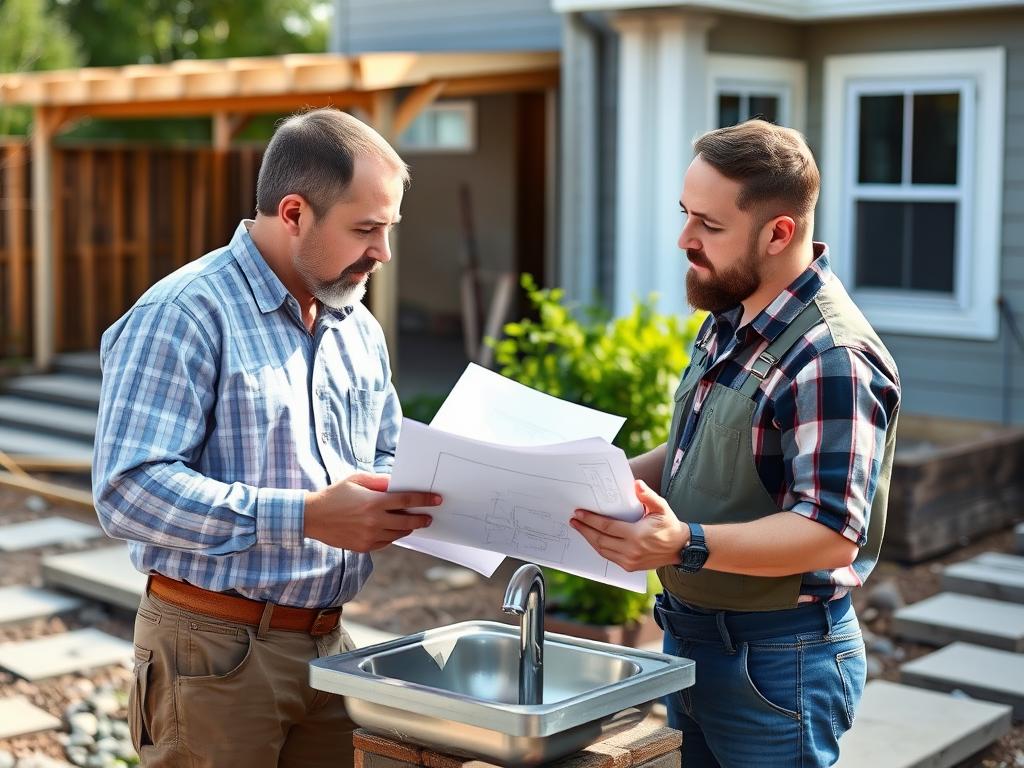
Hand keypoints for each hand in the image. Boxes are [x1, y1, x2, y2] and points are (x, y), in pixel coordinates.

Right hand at [304, 471, 440, 551]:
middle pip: (408, 521)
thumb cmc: (335, 494)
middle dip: (422, 518)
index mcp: (374, 502)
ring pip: (399, 534)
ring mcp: (369, 536)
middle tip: (429, 516)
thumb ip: (379, 481)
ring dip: (408, 527)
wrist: (312, 517)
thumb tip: (398, 483)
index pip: (407, 499)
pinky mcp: (364, 547)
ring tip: (412, 522)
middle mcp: (374, 521)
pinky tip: (393, 529)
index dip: (424, 499)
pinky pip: (386, 542)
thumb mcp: (356, 479)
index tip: (437, 499)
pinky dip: (393, 535)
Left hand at [570, 479, 687, 570]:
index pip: (607, 527)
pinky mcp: (629, 567)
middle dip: (585, 529)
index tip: (579, 513)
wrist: (680, 548)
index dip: (591, 520)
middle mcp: (631, 551)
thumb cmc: (669, 525)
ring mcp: (629, 561)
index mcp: (637, 535)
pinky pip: (608, 557)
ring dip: (589, 539)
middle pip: (600, 540)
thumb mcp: (661, 507)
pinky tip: (593, 538)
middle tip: (574, 520)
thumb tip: (636, 484)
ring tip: (579, 528)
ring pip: (602, 550)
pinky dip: (599, 547)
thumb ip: (648, 495)